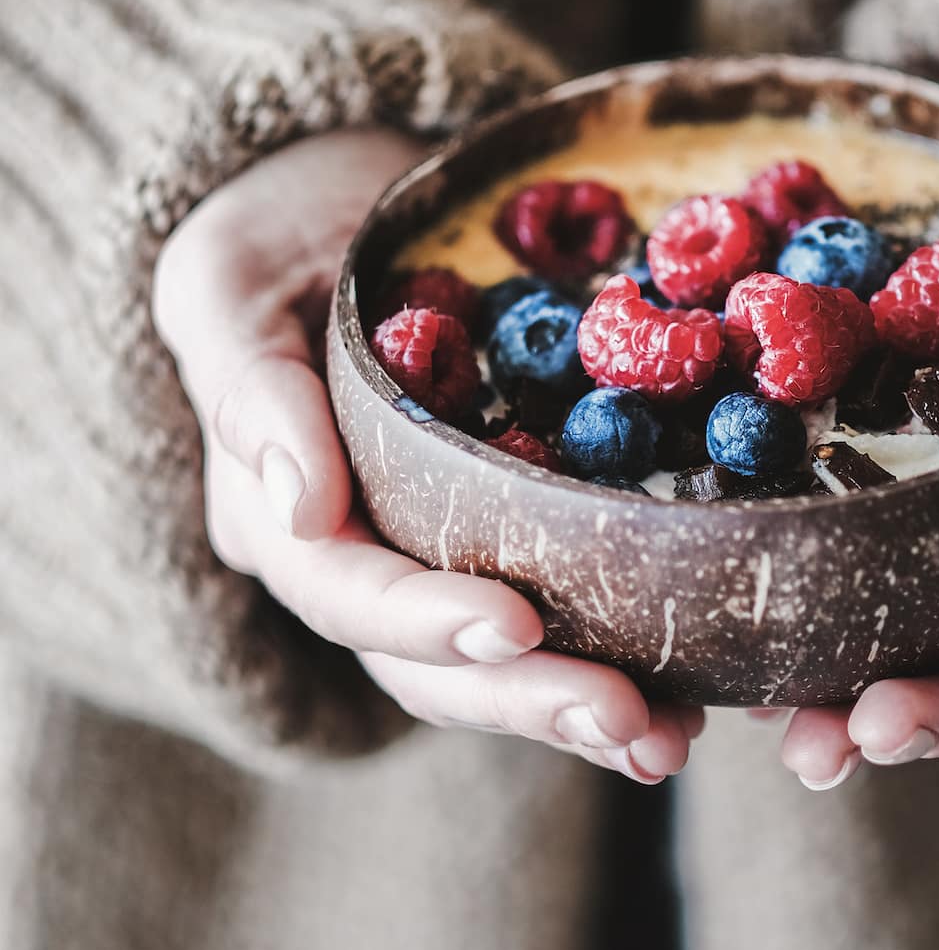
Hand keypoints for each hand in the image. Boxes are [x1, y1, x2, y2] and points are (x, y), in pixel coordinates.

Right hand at [153, 130, 700, 782]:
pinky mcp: (509, 543)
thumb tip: (296, 505)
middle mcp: (357, 564)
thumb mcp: (230, 276)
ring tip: (668, 740)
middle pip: (429, 665)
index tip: (514, 625)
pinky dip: (621, 660)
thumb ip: (249, 384)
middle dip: (526, 699)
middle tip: (624, 720)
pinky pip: (561, 620)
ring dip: (578, 710)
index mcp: (278, 515)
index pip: (344, 590)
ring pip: (496, 669)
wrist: (347, 208)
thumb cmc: (279, 231)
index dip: (423, 619)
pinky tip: (698, 701)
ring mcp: (434, 563)